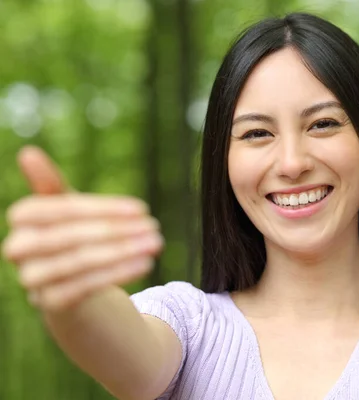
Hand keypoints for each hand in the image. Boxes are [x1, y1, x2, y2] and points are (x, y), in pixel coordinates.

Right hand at [2, 146, 162, 311]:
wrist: (74, 294)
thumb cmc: (73, 240)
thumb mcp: (68, 212)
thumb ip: (51, 185)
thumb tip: (27, 151)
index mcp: (22, 219)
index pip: (61, 209)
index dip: (102, 208)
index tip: (142, 208)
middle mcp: (18, 249)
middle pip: (69, 235)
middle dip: (116, 230)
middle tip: (154, 227)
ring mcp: (32, 279)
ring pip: (79, 261)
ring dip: (123, 252)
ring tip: (155, 243)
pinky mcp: (50, 305)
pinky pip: (85, 287)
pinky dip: (118, 274)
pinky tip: (146, 264)